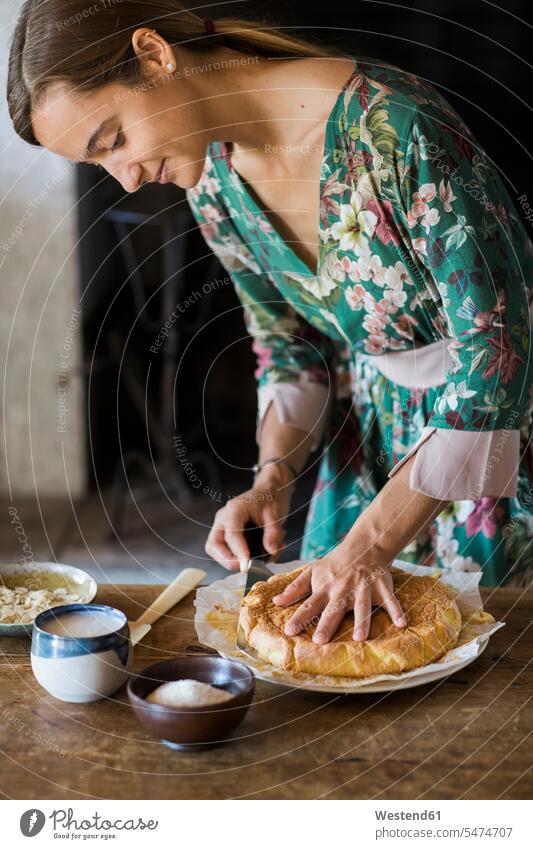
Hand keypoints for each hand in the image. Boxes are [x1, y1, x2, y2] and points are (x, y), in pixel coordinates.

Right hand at [205, 467, 293, 570]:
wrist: (270, 491)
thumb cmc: (271, 499)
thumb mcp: (276, 515)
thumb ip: (273, 534)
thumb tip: (271, 552)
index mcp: (235, 509)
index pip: (231, 535)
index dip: (239, 553)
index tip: (248, 566)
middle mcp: (224, 518)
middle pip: (214, 544)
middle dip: (227, 560)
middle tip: (246, 567)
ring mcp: (223, 526)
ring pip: (215, 549)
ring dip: (229, 561)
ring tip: (253, 562)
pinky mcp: (226, 533)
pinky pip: (223, 549)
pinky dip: (235, 558)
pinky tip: (255, 556)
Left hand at [272, 545, 406, 643]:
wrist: (363, 546)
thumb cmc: (335, 564)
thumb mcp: (312, 572)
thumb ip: (295, 588)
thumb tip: (276, 601)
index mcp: (325, 588)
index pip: (309, 604)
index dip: (299, 617)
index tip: (289, 631)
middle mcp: (343, 589)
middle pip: (334, 609)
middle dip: (327, 624)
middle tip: (320, 640)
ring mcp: (363, 588)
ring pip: (362, 606)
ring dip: (362, 621)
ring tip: (360, 638)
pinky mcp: (381, 586)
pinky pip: (390, 600)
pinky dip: (396, 611)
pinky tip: (401, 624)